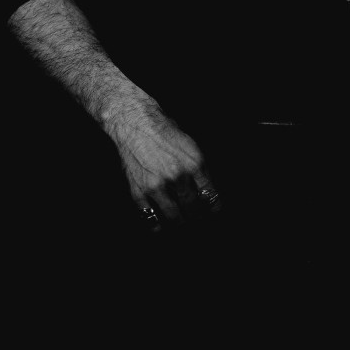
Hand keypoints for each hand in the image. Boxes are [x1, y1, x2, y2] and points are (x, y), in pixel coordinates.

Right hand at [106, 92, 221, 230]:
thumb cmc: (164, 131)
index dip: (214, 209)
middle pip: (195, 210)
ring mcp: (157, 186)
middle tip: (197, 219)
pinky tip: (161, 225)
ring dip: (181, 224)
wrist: (135, 123)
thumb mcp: (191, 146)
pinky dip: (157, 226)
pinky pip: (151, 219)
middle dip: (198, 218)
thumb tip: (206, 193)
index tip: (213, 213)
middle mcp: (178, 177)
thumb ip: (199, 169)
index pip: (211, 197)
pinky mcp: (139, 192)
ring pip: (175, 218)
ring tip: (182, 224)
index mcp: (194, 163)